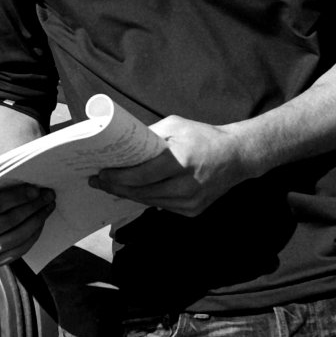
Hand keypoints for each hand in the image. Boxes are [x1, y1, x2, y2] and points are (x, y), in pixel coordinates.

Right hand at [0, 182, 54, 265]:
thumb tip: (22, 170)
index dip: (16, 197)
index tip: (35, 190)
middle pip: (7, 221)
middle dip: (31, 207)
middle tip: (48, 196)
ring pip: (16, 237)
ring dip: (37, 220)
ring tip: (48, 206)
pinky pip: (19, 250)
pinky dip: (34, 234)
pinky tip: (41, 221)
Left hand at [92, 115, 252, 216]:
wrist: (237, 156)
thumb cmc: (204, 136)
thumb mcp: (176, 126)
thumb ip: (149, 136)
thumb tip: (123, 144)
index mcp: (181, 162)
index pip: (141, 176)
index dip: (117, 178)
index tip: (101, 173)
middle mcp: (186, 186)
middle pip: (141, 192)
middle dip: (116, 187)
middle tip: (98, 182)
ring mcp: (190, 202)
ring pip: (149, 202)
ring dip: (128, 194)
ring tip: (110, 186)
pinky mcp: (193, 211)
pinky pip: (162, 206)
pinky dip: (146, 198)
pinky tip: (133, 191)